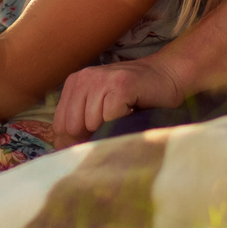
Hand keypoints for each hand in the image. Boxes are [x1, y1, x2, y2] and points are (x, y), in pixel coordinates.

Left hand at [52, 54, 185, 147]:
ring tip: (123, 117)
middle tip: (112, 130)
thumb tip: (65, 151)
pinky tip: (132, 111)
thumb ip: (81, 124)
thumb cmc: (134, 99)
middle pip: (72, 127)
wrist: (167, 76)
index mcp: (74, 84)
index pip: (60, 125)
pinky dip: (123, 121)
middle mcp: (83, 79)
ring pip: (91, 123)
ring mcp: (100, 80)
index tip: (94, 142)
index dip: (75, 141)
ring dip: (110, 128)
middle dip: (91, 137)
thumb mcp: (100, 108)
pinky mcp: (119, 85)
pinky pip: (111, 117)